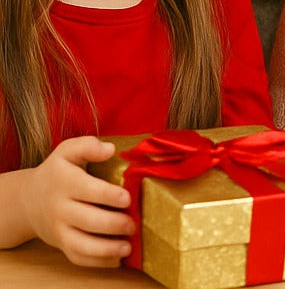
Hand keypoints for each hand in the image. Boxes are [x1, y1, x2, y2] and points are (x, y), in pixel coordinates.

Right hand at [21, 137, 134, 266]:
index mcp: (64, 181)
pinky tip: (116, 258)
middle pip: (87, 220)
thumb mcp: (68, 151)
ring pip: (80, 244)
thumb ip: (89, 146)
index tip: (127, 198)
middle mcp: (59, 208)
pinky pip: (77, 257)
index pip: (87, 190)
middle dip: (112, 224)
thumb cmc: (58, 171)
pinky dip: (97, 261)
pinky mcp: (61, 244)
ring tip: (128, 246)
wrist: (29, 199)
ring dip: (105, 248)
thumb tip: (110, 149)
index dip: (108, 195)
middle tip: (133, 224)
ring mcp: (59, 229)